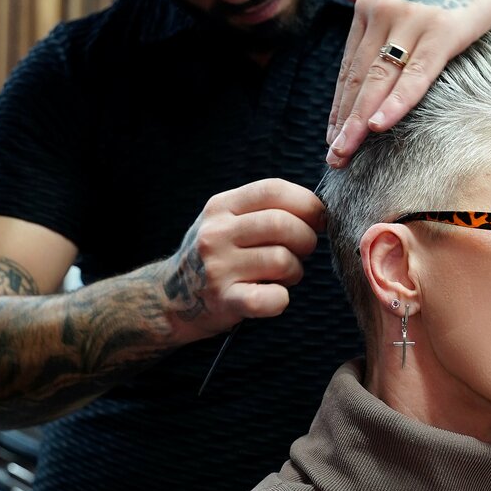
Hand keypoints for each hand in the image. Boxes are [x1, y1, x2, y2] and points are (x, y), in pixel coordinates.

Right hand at [161, 178, 323, 336]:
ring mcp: (218, 268)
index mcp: (220, 207)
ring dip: (295, 270)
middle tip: (303, 251)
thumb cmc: (216, 256)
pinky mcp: (225, 301)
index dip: (306, 202)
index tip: (318, 218)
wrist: (172, 297)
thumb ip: (262, 209)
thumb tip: (318, 210)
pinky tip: (275, 296)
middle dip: (306, 238)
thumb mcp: (226, 220)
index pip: (272, 190)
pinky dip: (282, 299)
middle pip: (282, 224)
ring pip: (282, 260)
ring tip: (284, 275)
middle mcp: (215, 234)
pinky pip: (271, 298)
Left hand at [326, 0, 490, 165]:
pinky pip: (415, 76)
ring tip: (345, 152)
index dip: (339, 104)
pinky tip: (378, 126)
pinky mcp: (443, 32)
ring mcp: (412, 22)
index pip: (348, 66)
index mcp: (369, 5)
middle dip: (344, 122)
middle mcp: (384, 11)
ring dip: (359, 121)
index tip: (332, 135)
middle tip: (333, 156)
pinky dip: (395, 102)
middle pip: (358, 78)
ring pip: (378, 81)